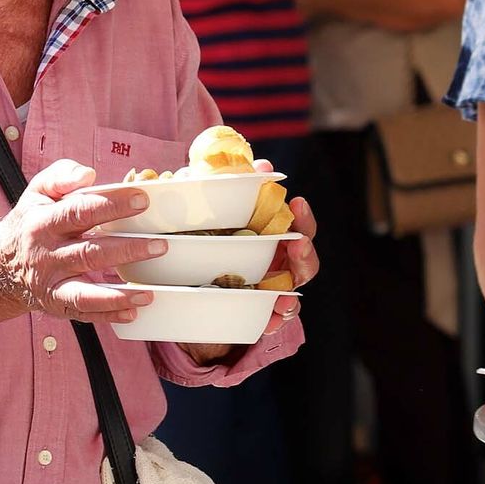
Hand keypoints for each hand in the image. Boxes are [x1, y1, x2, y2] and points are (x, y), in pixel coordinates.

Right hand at [0, 159, 162, 324]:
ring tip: (148, 292)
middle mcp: (46, 255)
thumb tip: (88, 175)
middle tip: (159, 245)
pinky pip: (83, 312)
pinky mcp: (56, 304)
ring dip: (118, 294)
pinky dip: (108, 315)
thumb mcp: (39, 191)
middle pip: (89, 253)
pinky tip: (132, 312)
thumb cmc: (31, 222)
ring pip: (85, 291)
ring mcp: (51, 283)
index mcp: (43, 222)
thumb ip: (62, 175)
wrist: (2, 263)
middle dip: (126, 250)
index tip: (142, 200)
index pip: (79, 211)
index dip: (111, 206)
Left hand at [180, 163, 318, 363]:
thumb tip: (255, 163)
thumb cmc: (199, 236)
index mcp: (272, 236)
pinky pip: (270, 320)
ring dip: (292, 293)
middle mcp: (277, 263)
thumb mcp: (203, 208)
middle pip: (304, 259)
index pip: (299, 225)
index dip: (303, 216)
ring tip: (284, 295)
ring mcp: (269, 290)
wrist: (179, 285)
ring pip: (292, 292)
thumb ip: (223, 183)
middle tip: (298, 244)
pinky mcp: (255, 314)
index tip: (297, 202)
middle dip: (305, 252)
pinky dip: (273, 319)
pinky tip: (271, 317)